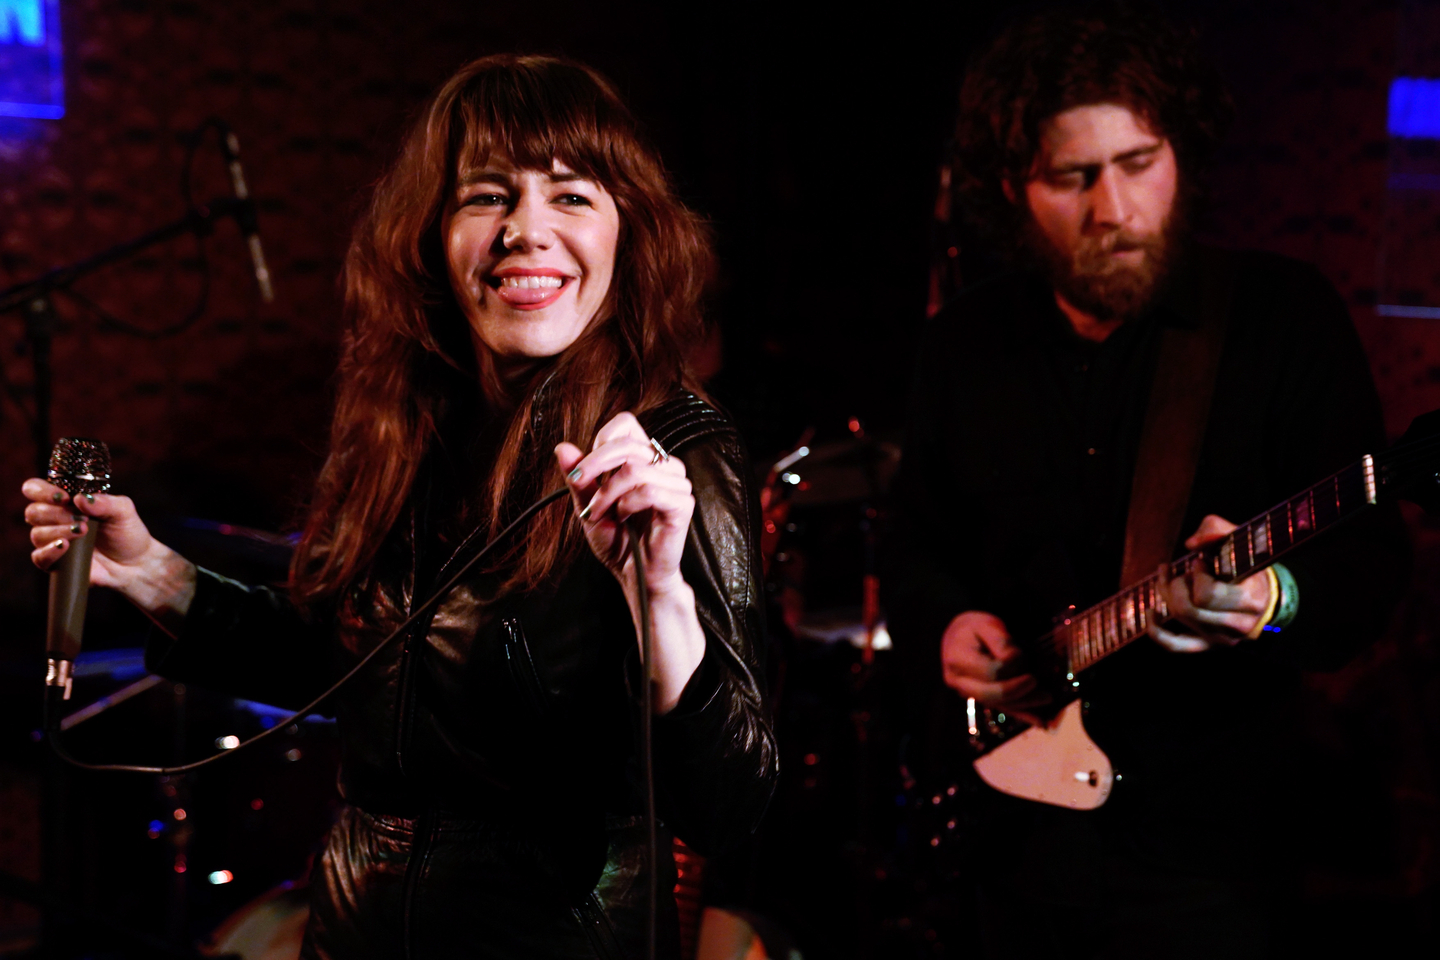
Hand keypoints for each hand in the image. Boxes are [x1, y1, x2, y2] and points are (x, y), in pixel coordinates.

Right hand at [21, 477, 195, 632]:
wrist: (135, 563)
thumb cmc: (127, 532)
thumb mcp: (123, 511)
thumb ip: (104, 502)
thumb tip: (81, 499)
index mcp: (66, 501)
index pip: (35, 489)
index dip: (42, 490)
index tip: (63, 497)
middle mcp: (54, 519)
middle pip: (34, 511)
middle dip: (57, 514)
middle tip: (83, 520)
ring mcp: (52, 541)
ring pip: (37, 534)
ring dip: (59, 531)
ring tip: (83, 532)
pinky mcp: (55, 563)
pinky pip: (39, 557)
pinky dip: (50, 551)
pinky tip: (65, 547)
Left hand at [555, 412, 694, 594]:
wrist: (634, 574)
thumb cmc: (617, 540)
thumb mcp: (588, 506)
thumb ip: (579, 478)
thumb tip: (562, 448)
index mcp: (644, 458)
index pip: (626, 424)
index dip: (602, 442)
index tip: (584, 469)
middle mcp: (664, 465)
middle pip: (627, 445)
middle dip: (595, 466)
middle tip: (581, 487)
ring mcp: (677, 483)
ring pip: (635, 469)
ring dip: (609, 493)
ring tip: (604, 512)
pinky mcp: (683, 504)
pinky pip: (650, 491)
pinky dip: (628, 504)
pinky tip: (625, 517)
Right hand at [940, 610, 1049, 724]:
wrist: (956, 637)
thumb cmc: (972, 628)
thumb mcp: (985, 624)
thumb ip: (1000, 641)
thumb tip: (1014, 660)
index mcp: (959, 660)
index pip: (992, 671)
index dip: (1013, 666)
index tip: (1022, 655)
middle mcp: (959, 682)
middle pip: (993, 694)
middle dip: (1020, 691)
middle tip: (1037, 681)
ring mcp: (967, 694)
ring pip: (998, 705)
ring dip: (1025, 704)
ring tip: (1047, 697)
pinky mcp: (979, 699)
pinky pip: (1001, 709)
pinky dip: (1021, 714)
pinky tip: (1040, 721)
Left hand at [1150, 514, 1274, 652]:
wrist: (1263, 593)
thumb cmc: (1246, 563)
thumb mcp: (1238, 539)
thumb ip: (1215, 531)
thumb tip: (1191, 544)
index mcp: (1250, 601)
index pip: (1207, 594)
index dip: (1197, 574)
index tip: (1199, 561)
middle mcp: (1237, 625)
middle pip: (1187, 609)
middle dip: (1177, 584)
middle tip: (1184, 571)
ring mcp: (1221, 639)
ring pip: (1179, 619)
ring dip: (1167, 594)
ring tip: (1172, 577)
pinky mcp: (1207, 645)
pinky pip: (1175, 645)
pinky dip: (1157, 630)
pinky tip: (1151, 612)